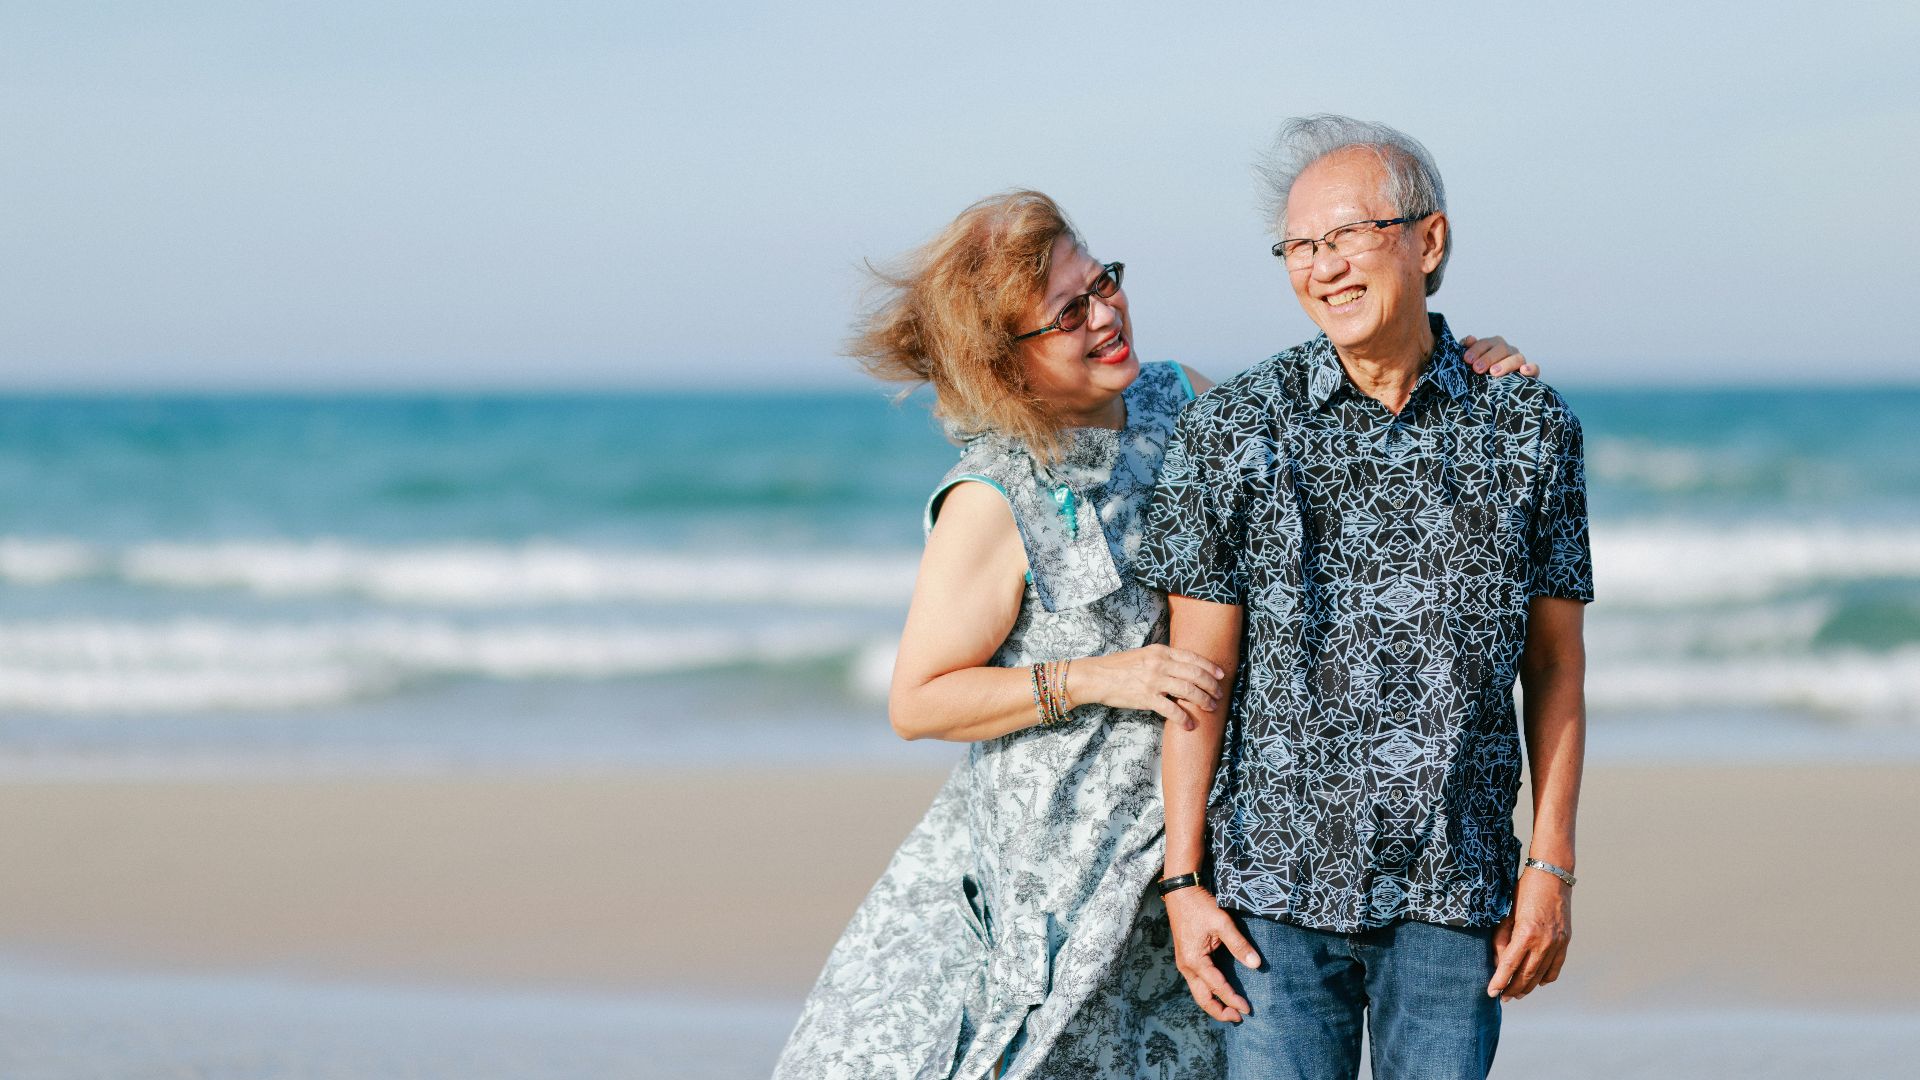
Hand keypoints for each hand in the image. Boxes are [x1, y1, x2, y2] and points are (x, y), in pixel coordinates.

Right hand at [1076, 645, 1224, 725]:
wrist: (1096, 676)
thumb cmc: (1118, 667)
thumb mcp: (1143, 654)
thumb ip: (1162, 658)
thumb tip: (1182, 667)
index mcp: (1160, 651)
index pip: (1193, 657)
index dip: (1210, 667)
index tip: (1221, 675)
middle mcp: (1160, 663)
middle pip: (1195, 674)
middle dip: (1211, 685)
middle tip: (1219, 695)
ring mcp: (1154, 680)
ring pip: (1189, 690)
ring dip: (1203, 700)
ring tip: (1211, 708)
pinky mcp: (1146, 697)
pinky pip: (1171, 709)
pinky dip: (1184, 718)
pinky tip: (1190, 724)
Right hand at [1165, 887, 1261, 1021]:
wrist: (1180, 892)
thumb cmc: (1200, 906)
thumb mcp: (1221, 923)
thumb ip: (1239, 944)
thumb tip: (1256, 965)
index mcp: (1195, 960)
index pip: (1218, 987)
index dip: (1233, 999)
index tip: (1248, 1009)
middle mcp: (1187, 966)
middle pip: (1202, 998)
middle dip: (1220, 1011)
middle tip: (1238, 1018)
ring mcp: (1184, 964)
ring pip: (1198, 993)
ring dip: (1213, 1004)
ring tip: (1230, 1011)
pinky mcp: (1186, 959)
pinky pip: (1197, 983)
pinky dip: (1208, 993)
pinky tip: (1218, 993)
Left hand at [1460, 334, 1539, 378]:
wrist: (1495, 391)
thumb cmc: (1481, 374)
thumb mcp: (1473, 363)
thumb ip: (1469, 350)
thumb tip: (1468, 339)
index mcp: (1493, 345)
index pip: (1485, 343)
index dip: (1476, 349)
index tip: (1466, 360)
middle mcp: (1507, 351)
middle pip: (1501, 348)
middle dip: (1488, 358)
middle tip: (1477, 369)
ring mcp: (1519, 361)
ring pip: (1517, 358)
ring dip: (1505, 364)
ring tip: (1494, 373)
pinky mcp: (1531, 373)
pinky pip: (1535, 368)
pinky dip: (1531, 368)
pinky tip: (1524, 371)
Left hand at [1487, 867, 1570, 1001]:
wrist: (1552, 877)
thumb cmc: (1524, 892)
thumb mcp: (1507, 913)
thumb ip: (1501, 938)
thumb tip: (1498, 962)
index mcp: (1526, 933)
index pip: (1509, 965)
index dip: (1499, 981)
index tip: (1491, 993)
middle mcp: (1544, 942)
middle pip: (1526, 975)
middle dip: (1512, 989)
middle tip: (1502, 997)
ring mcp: (1557, 944)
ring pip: (1541, 976)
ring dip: (1527, 987)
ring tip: (1516, 994)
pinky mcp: (1565, 942)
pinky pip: (1555, 968)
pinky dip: (1545, 978)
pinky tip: (1536, 982)